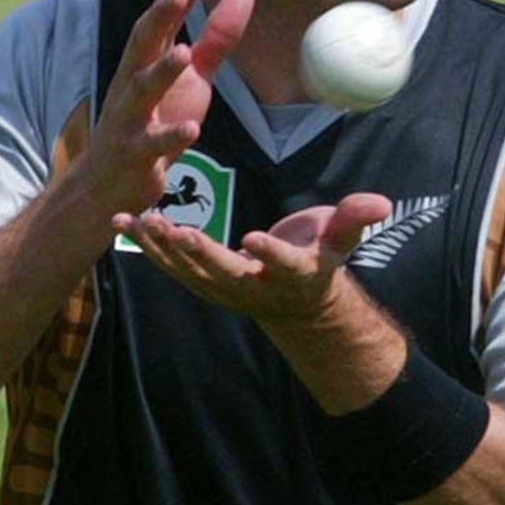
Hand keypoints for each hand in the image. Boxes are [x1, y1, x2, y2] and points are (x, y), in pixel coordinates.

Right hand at [85, 0, 253, 215]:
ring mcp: (130, 119)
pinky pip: (153, 144)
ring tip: (183, 53)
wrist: (110, 183)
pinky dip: (171, 136)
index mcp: (145, 62)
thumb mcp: (192, 80)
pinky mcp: (135, 155)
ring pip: (142, 91)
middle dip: (159, 18)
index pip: (161, 21)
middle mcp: (132, 84)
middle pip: (142, 44)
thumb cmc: (153, 123)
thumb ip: (216, 40)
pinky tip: (192, 129)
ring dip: (161, 72)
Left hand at [113, 192, 392, 322]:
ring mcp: (223, 289)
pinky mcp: (201, 282)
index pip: (282, 266)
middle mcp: (253, 288)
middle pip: (224, 273)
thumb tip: (380, 202)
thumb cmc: (320, 260)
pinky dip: (148, 246)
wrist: (296, 302)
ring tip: (138, 221)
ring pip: (188, 271)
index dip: (270, 255)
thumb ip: (354, 220)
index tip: (255, 239)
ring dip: (161, 248)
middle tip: (177, 232)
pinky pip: (171, 266)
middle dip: (199, 254)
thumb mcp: (340, 241)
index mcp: (291, 276)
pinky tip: (124, 221)